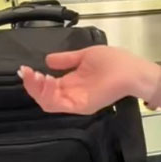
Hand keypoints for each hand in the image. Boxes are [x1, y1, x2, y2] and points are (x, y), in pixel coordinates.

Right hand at [18, 45, 153, 114]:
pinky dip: (48, 94)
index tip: (26, 68)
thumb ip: (66, 59)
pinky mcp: (82, 105)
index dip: (34, 79)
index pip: (47, 87)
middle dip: (32, 84)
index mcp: (72, 83)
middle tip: (27, 72)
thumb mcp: (85, 56)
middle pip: (44, 97)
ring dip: (37, 89)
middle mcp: (72, 95)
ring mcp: (77, 101)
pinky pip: (58, 105)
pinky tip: (46, 80)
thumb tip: (48, 60)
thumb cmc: (115, 62)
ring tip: (36, 75)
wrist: (134, 70)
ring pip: (47, 102)